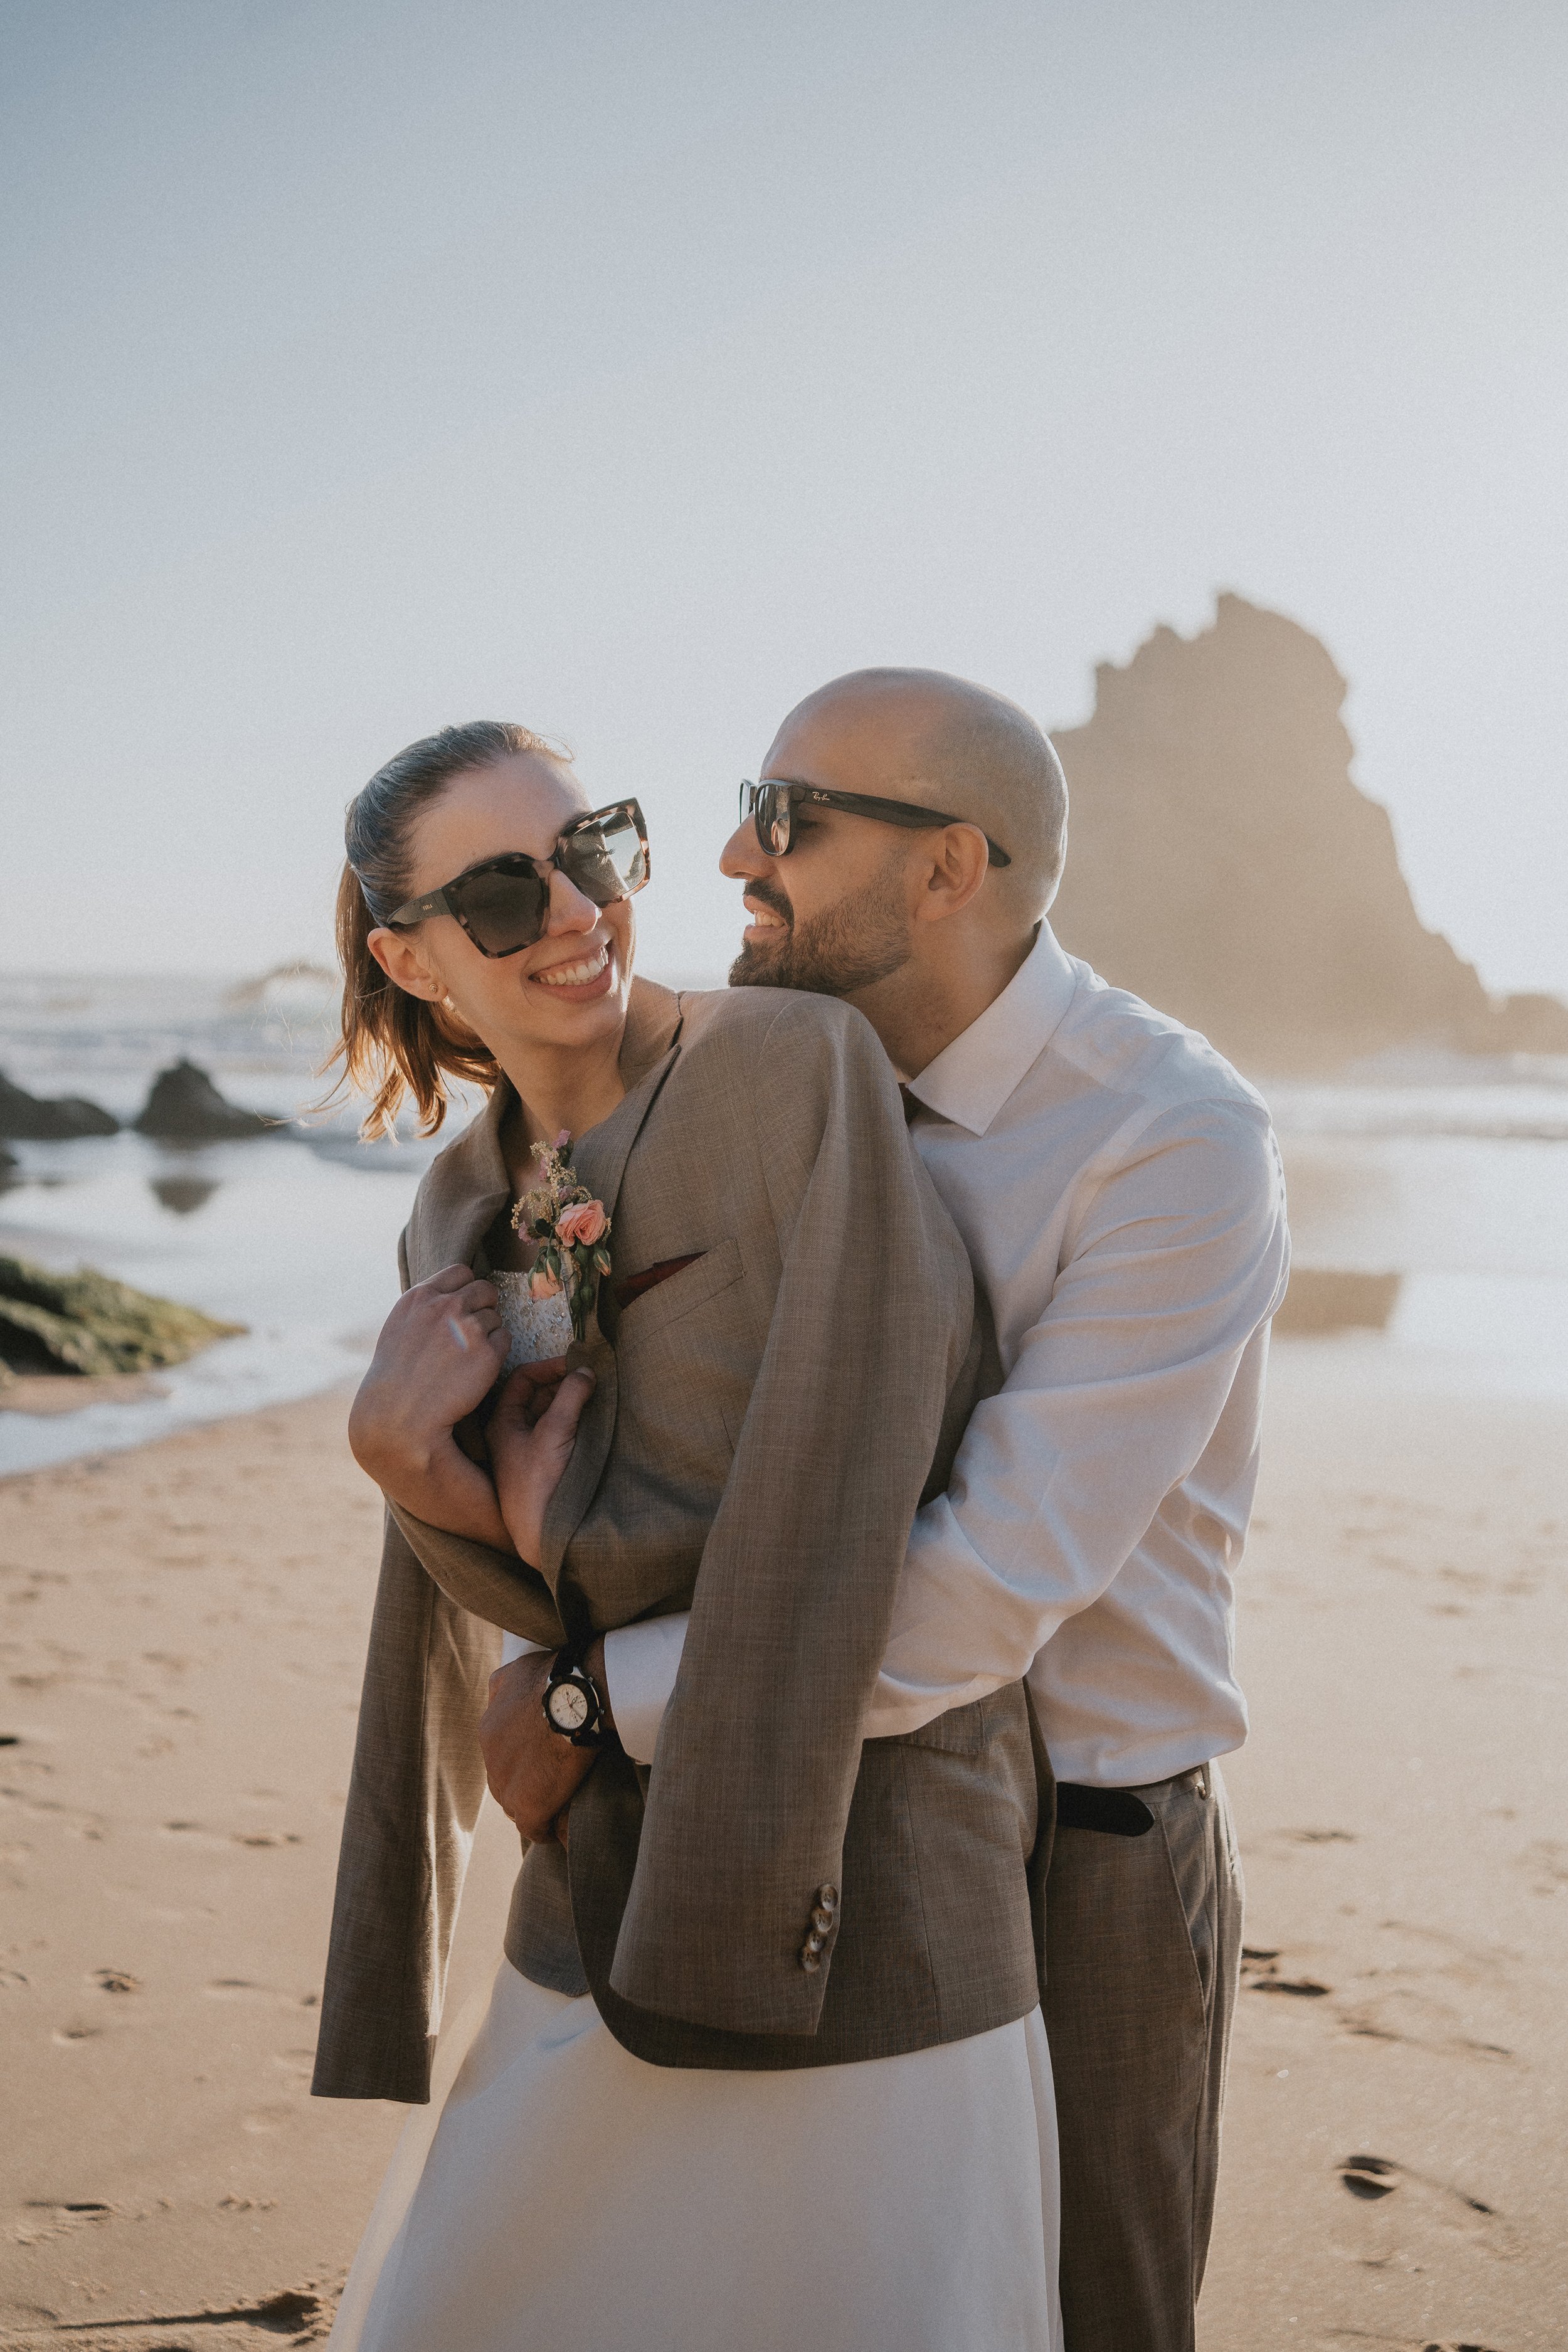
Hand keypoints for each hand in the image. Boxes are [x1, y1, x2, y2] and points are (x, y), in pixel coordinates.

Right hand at [349, 1264, 512, 1545]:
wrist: (398, 1418)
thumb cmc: (396, 1379)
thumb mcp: (400, 1329)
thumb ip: (425, 1308)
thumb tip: (449, 1292)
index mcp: (420, 1297)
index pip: (461, 1271)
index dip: (467, 1288)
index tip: (462, 1307)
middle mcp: (445, 1306)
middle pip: (485, 1290)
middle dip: (482, 1308)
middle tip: (470, 1336)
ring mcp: (468, 1327)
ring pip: (496, 1316)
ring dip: (488, 1333)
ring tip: (465, 1358)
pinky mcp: (488, 1353)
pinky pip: (504, 1339)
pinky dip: (496, 1352)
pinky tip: (475, 1370)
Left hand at [480, 1643, 608, 1844]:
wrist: (575, 1696)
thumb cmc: (554, 1677)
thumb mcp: (516, 1671)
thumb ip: (502, 1687)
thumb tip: (496, 1694)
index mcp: (489, 1729)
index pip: (500, 1753)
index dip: (520, 1758)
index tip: (539, 1757)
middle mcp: (491, 1759)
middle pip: (504, 1780)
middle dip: (524, 1781)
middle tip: (550, 1780)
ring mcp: (508, 1786)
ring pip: (515, 1804)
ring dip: (533, 1804)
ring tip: (555, 1806)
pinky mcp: (529, 1807)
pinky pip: (533, 1828)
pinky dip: (544, 1830)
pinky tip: (556, 1830)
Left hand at [487, 1361, 596, 1567]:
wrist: (543, 1535)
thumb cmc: (539, 1484)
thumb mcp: (554, 1431)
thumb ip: (570, 1395)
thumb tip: (585, 1370)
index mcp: (503, 1424)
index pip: (522, 1380)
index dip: (549, 1367)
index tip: (577, 1365)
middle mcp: (515, 1435)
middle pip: (539, 1397)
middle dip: (566, 1384)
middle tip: (593, 1379)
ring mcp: (533, 1452)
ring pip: (554, 1415)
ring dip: (575, 1403)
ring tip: (599, 1397)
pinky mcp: (550, 1467)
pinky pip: (564, 1434)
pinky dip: (579, 1422)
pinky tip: (598, 1421)